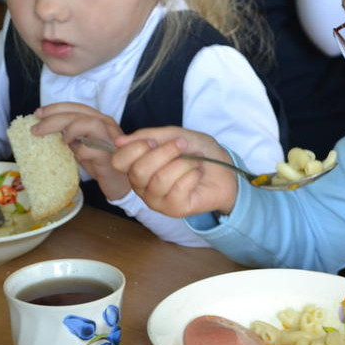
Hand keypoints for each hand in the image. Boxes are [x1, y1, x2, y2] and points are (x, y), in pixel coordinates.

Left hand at [32, 103, 129, 200]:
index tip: (38, 114)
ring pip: (90, 123)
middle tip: (36, 129)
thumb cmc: (99, 164)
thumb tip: (45, 132)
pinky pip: (91, 149)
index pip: (76, 107)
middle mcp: (106, 125)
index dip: (56, 108)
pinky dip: (79, 152)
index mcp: (99, 120)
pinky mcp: (109, 155)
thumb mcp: (81, 147)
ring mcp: (110, 139)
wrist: (119, 183)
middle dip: (54, 119)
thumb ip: (70, 137)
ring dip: (70, 130)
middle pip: (79, 114)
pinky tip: (76, 158)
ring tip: (61, 142)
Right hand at [111, 127, 238, 217]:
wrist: (225, 170)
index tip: (154, 141)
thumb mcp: (174, 134)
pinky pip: (177, 190)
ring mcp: (157, 200)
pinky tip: (197, 174)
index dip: (135, 148)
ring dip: (182, 164)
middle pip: (138, 170)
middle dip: (164, 152)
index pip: (119, 161)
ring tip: (194, 162)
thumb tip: (119, 141)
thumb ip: (148, 136)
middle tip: (182, 145)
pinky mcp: (174, 209)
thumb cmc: (198, 152)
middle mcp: (142, 186)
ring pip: (159, 180)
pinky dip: (192, 176)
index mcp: (138, 166)